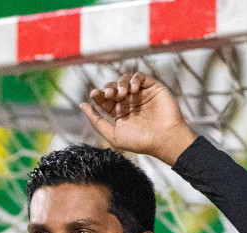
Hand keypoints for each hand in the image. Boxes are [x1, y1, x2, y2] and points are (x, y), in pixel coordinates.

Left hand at [80, 71, 196, 165]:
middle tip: (109, 94)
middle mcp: (129, 103)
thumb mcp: (113, 135)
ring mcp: (141, 94)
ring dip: (120, 84)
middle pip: (113, 87)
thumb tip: (82, 105)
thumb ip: (97, 121)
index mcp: (119, 113)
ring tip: (123, 94)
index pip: (104, 100)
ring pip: (125, 80)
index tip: (94, 94)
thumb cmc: (140, 141)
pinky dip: (134, 79)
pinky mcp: (152, 88)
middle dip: (108, 88)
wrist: (164, 139)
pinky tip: (133, 89)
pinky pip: (140, 77)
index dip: (98, 95)